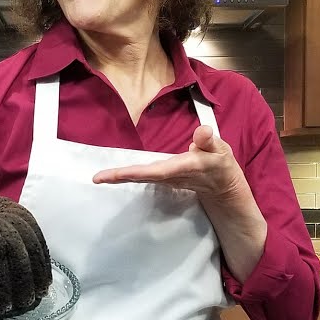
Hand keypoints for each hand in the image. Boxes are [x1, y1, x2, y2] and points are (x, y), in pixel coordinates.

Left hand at [91, 125, 246, 201]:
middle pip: (142, 177)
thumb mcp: (221, 151)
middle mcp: (171, 175)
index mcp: (184, 167)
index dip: (138, 172)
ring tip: (99, 177)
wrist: (222, 188)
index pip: (158, 171)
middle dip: (120, 177)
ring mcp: (166, 179)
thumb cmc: (221, 165)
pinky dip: (127, 175)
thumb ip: (210, 141)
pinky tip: (113, 176)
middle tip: (97, 178)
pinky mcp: (164, 178)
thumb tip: (202, 132)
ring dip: (120, 177)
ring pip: (140, 178)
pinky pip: (142, 177)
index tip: (118, 174)